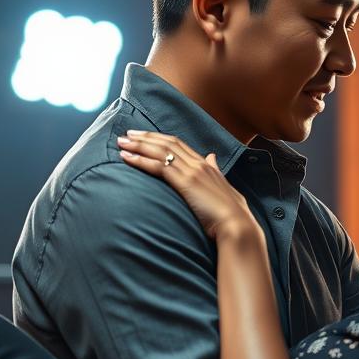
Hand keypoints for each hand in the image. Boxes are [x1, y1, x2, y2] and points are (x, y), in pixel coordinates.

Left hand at [118, 132, 259, 240]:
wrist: (237, 224)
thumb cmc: (231, 213)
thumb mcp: (224, 187)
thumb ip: (216, 171)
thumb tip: (212, 157)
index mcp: (207, 164)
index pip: (179, 144)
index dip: (160, 138)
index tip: (144, 135)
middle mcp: (199, 163)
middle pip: (167, 143)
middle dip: (145, 137)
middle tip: (126, 134)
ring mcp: (192, 171)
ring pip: (160, 151)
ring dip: (138, 145)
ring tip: (121, 142)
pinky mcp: (186, 183)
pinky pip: (159, 166)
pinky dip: (140, 160)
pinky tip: (127, 157)